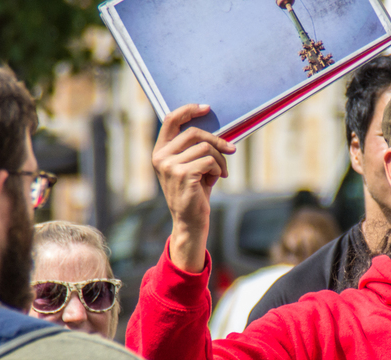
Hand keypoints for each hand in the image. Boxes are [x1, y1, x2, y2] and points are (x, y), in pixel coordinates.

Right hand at [152, 104, 235, 271]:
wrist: (190, 220)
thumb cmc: (194, 192)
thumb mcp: (192, 165)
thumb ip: (196, 148)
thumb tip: (218, 131)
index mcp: (160, 151)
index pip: (170, 120)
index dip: (188, 110)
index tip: (207, 108)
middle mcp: (161, 157)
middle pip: (194, 133)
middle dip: (217, 141)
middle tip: (231, 149)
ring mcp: (170, 166)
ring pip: (205, 148)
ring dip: (220, 159)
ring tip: (220, 172)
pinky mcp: (183, 174)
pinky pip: (209, 161)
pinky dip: (218, 169)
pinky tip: (216, 179)